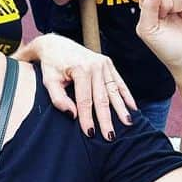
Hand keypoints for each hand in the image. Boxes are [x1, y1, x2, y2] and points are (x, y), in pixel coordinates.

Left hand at [19, 33, 135, 137]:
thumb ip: (58, 98)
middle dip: (106, 119)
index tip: (90, 133)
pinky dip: (126, 95)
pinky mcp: (108, 63)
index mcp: (80, 69)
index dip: (88, 118)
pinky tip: (132, 107)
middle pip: (102, 98)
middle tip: (110, 137)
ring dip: (121, 109)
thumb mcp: (48, 80)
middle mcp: (95, 65)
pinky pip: (119, 82)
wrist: (55, 44)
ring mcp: (103, 63)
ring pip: (114, 91)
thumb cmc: (51, 65)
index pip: (85, 100)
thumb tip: (72, 114)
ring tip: (128, 124)